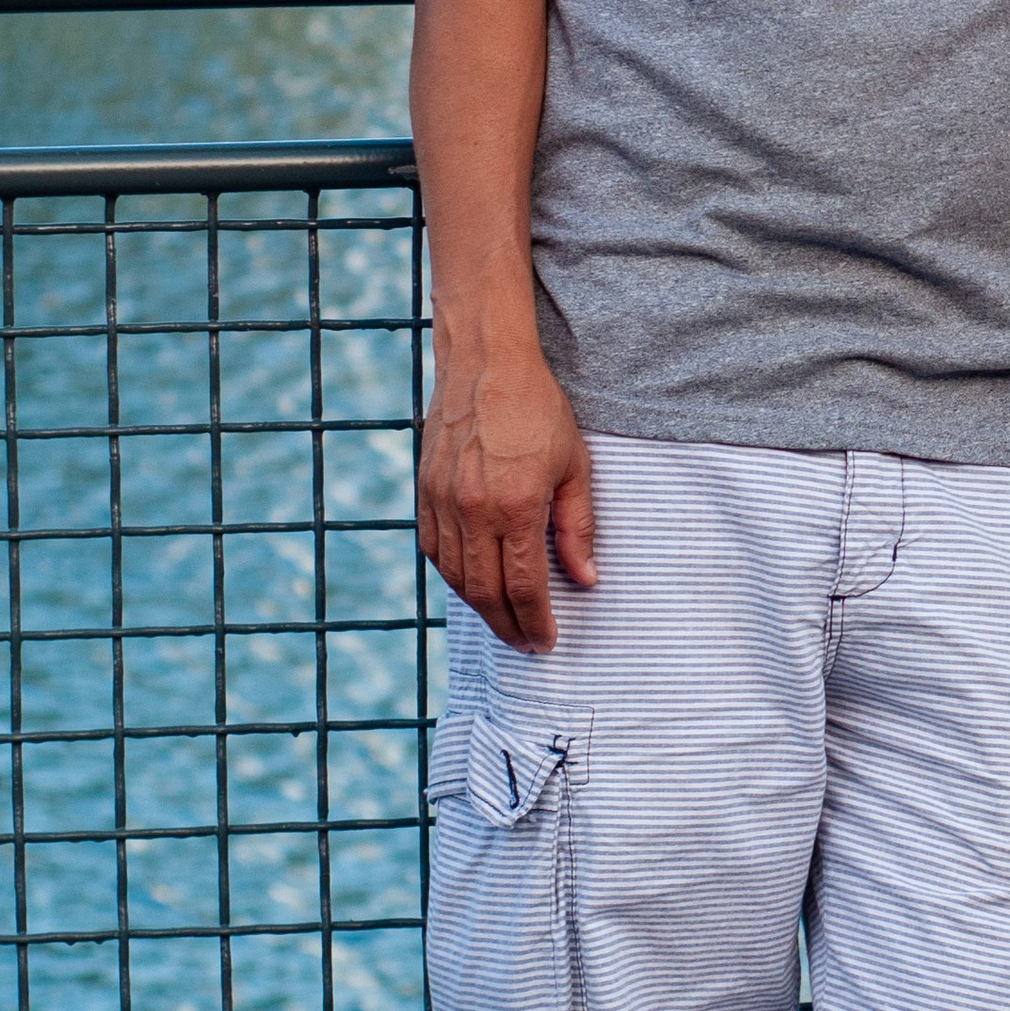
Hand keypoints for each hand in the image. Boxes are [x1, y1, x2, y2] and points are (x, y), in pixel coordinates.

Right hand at [418, 344, 595, 653]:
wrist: (485, 365)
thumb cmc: (539, 410)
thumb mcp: (574, 466)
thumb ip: (577, 528)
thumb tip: (586, 579)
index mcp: (516, 506)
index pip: (524, 587)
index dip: (536, 623)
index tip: (547, 643)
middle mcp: (473, 510)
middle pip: (486, 592)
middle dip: (508, 627)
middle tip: (526, 646)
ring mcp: (443, 502)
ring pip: (456, 577)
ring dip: (480, 608)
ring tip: (504, 623)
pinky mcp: (424, 492)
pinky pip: (434, 551)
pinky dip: (453, 577)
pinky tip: (472, 585)